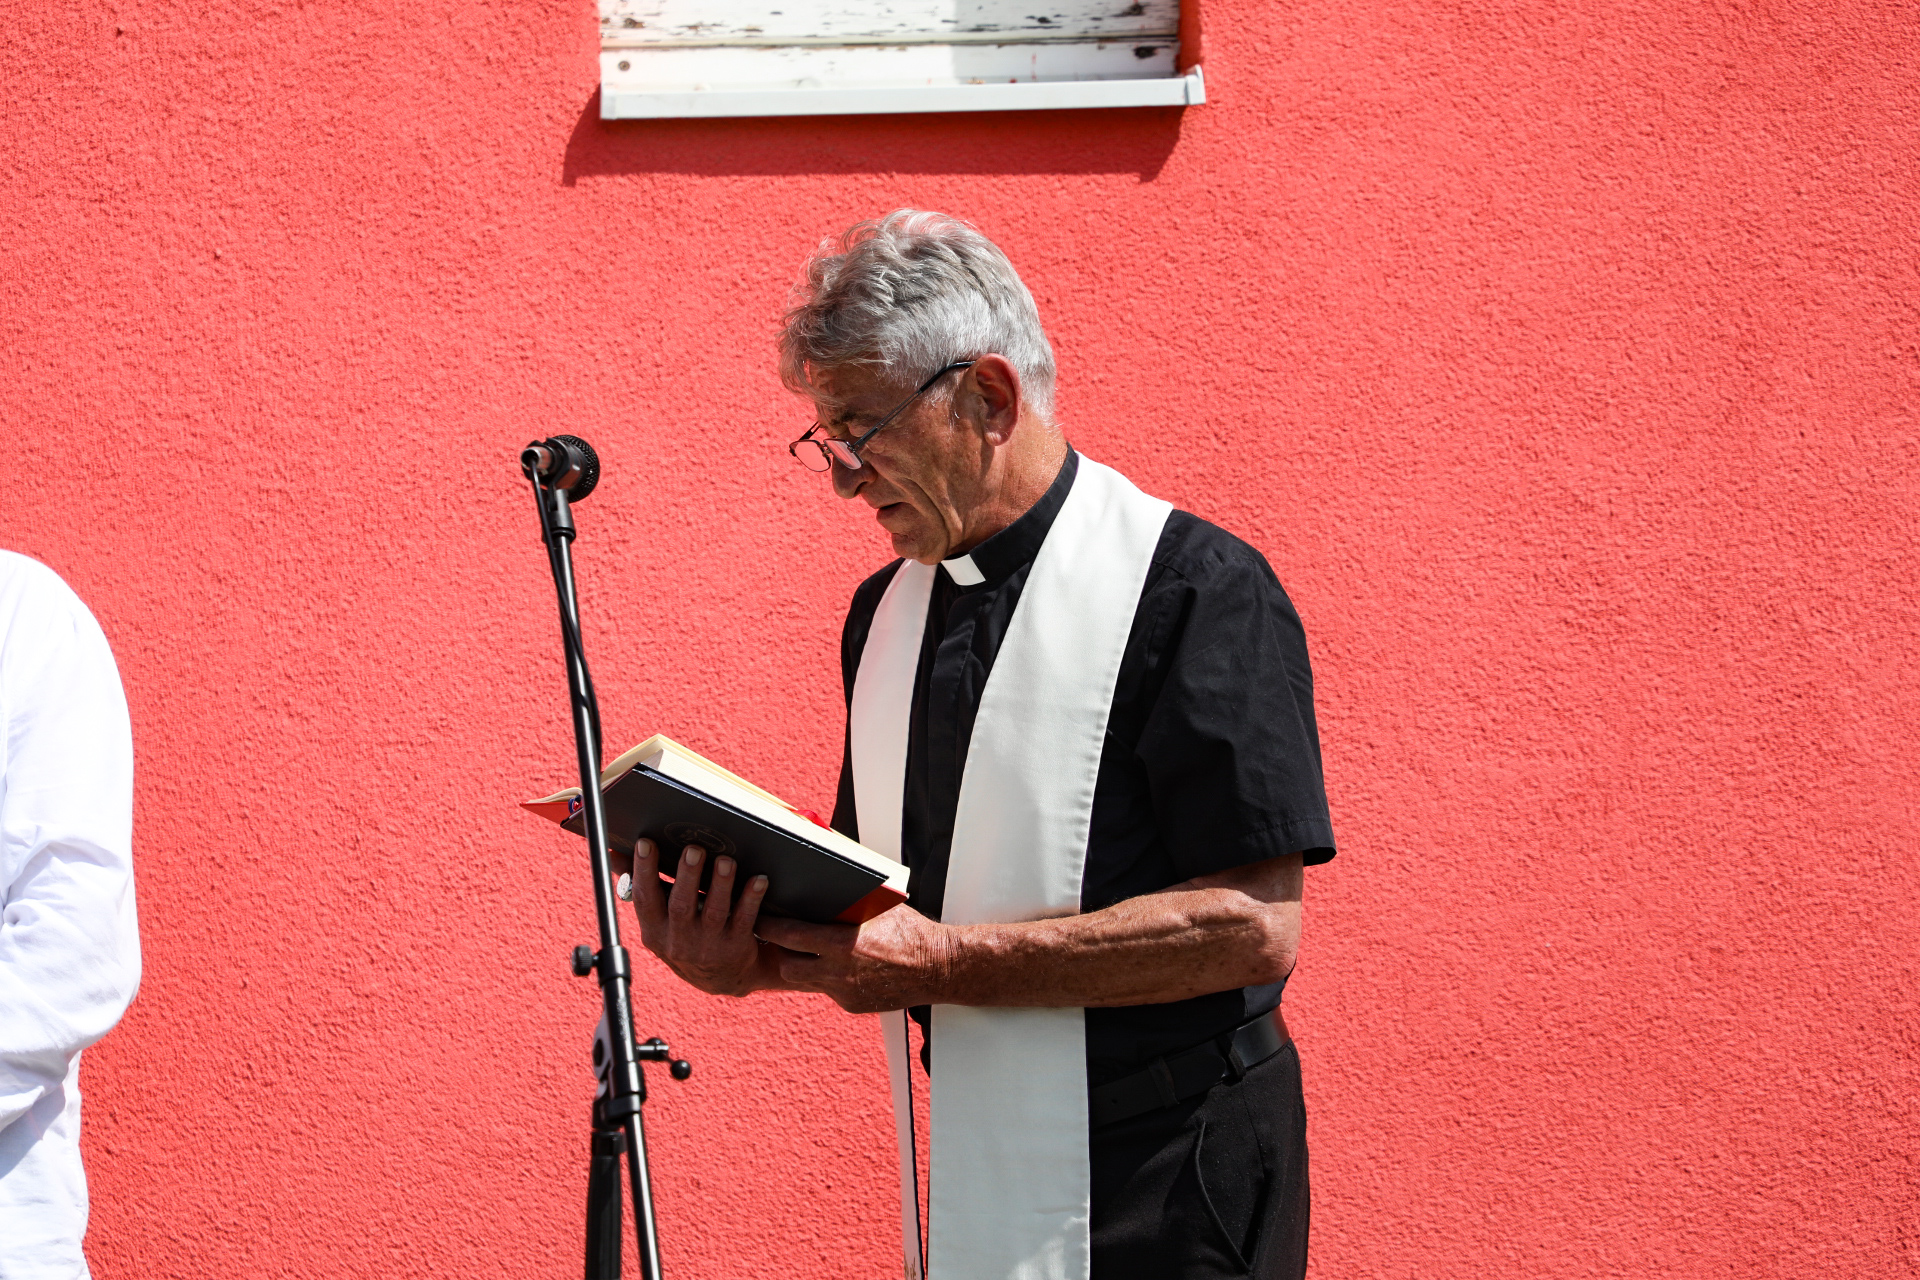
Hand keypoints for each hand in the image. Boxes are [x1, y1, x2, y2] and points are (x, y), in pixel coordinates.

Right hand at [627, 840, 780, 997]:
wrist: (722, 976)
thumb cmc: (686, 936)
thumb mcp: (659, 920)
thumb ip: (642, 886)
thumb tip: (614, 854)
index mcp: (655, 932)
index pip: (645, 899)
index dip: (643, 871)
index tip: (645, 843)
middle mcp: (679, 942)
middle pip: (681, 906)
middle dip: (687, 876)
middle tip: (693, 849)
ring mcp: (709, 946)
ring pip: (714, 913)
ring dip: (721, 885)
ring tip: (726, 860)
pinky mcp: (736, 947)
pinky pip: (745, 920)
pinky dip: (751, 899)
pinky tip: (759, 880)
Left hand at [755, 905, 954, 1013]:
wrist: (937, 967)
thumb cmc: (910, 931)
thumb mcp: (879, 905)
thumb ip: (850, 894)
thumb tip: (831, 862)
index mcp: (842, 944)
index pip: (790, 935)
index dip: (769, 926)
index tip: (761, 918)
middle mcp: (839, 972)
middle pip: (787, 966)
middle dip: (781, 951)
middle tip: (781, 937)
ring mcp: (844, 993)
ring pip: (805, 981)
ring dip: (803, 966)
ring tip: (809, 951)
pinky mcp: (853, 1005)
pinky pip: (829, 991)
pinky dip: (830, 978)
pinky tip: (842, 966)